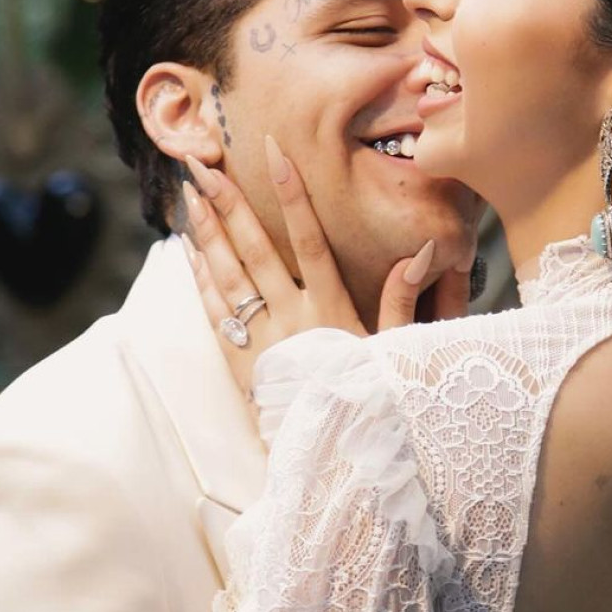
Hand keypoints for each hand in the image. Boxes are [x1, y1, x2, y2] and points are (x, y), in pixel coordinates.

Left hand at [180, 137, 471, 387]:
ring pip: (228, 275)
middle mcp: (290, 317)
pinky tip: (189, 249)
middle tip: (204, 166)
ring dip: (207, 233)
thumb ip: (403, 298)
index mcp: (329, 308)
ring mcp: (260, 338)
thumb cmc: (368, 398)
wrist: (330, 457)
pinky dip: (200, 278)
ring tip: (190, 195)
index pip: (309, 239)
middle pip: (255, 250)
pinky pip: (214, 312)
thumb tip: (422, 250)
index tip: (276, 154)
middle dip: (229, 204)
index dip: (293, 195)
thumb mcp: (392, 349)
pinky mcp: (238, 361)